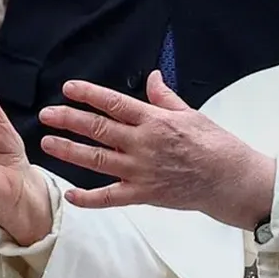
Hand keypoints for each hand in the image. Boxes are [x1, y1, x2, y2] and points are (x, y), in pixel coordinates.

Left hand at [38, 72, 274, 228]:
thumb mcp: (192, 114)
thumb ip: (165, 98)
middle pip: (98, 129)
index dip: (88, 94)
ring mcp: (141, 171)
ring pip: (97, 160)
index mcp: (155, 121)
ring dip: (69, 151)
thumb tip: (152, 78)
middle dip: (68, 120)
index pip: (114, 103)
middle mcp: (143, 144)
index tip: (68, 89)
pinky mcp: (144, 194)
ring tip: (48, 144)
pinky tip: (71, 194)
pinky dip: (89, 198)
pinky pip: (111, 198)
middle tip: (47, 115)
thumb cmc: (216, 145)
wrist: (231, 179)